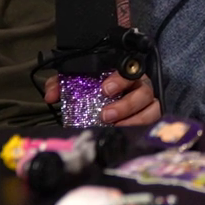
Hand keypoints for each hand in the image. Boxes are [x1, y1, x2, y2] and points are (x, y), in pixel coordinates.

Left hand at [40, 73, 161, 125]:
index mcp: (125, 73)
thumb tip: (51, 96)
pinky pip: (153, 121)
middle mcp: (140, 86)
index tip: (105, 89)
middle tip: (106, 115)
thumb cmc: (96, 88)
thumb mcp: (78, 81)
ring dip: (134, 119)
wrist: (106, 101)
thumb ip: (62, 84)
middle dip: (126, 105)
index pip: (129, 71)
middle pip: (143, 92)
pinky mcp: (151, 117)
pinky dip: (141, 127)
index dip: (120, 79)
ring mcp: (148, 102)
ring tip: (115, 127)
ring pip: (152, 109)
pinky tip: (125, 133)